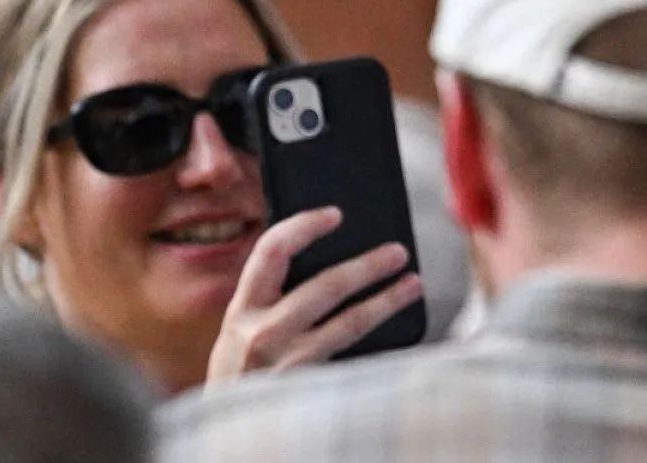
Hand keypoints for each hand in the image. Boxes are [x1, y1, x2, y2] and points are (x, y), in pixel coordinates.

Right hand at [204, 206, 426, 385]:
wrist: (233, 433)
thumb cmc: (244, 370)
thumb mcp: (242, 330)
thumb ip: (272, 299)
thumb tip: (334, 255)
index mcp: (242, 309)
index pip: (272, 251)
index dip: (305, 226)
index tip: (335, 214)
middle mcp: (261, 335)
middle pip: (325, 286)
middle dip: (367, 266)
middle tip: (398, 252)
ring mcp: (287, 365)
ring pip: (348, 323)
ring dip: (386, 300)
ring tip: (413, 284)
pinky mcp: (309, 389)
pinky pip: (352, 355)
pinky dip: (380, 336)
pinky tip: (400, 324)